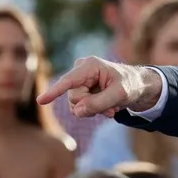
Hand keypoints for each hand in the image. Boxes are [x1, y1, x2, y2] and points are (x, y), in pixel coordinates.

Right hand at [36, 57, 162, 117]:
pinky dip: (93, 110)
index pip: (69, 81)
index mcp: (90, 66)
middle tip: (111, 107)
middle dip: (91, 106)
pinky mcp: (80, 89)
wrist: (137, 86)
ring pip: (76, 105)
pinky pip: (79, 107)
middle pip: (75, 98)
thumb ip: (99, 103)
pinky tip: (106, 107)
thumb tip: (77, 111)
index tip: (40, 101)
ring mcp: (79, 81)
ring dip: (94, 110)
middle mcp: (80, 70)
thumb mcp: (120, 94)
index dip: (54, 92)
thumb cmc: (131, 85)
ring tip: (111, 107)